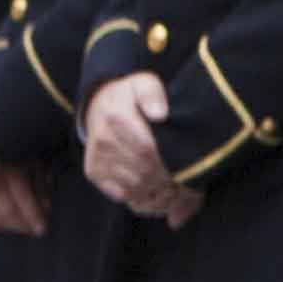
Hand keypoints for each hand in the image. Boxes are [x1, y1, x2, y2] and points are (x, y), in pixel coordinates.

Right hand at [82, 72, 192, 221]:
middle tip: (189, 181)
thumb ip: (152, 93)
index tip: (188, 165)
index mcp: (115, 117)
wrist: (99, 106)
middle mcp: (102, 140)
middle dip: (168, 179)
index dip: (169, 161)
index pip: (148, 149)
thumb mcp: (144, 84)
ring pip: (134, 186)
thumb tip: (160, 114)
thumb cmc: (130, 97)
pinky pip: (122, 194)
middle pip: (143, 170)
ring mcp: (96, 158)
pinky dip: (143, 197)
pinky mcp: (94, 172)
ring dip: (159, 192)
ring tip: (178, 188)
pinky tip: (159, 192)